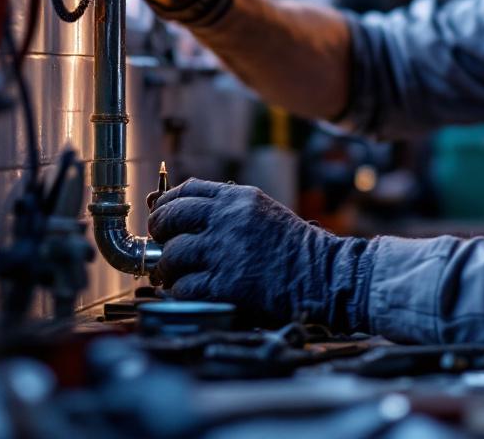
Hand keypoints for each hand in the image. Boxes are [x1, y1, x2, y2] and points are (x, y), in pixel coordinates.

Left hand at [147, 178, 371, 330]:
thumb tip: (183, 219)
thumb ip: (227, 210)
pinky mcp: (225, 284)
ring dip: (169, 269)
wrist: (323, 275)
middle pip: (170, 219)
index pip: (184, 191)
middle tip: (162, 249)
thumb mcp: (263, 211)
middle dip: (160, 235)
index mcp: (238, 198)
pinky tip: (193, 292)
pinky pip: (184, 287)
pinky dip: (182, 292)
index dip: (165, 206)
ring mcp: (224, 252)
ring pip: (173, 255)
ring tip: (176, 276)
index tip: (161, 219)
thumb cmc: (296, 249)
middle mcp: (227, 219)